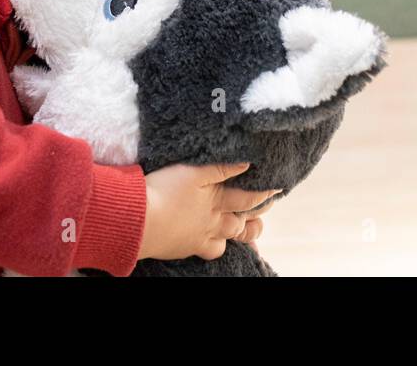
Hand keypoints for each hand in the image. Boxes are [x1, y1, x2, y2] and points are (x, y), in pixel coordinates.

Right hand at [139, 162, 281, 261]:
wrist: (139, 220)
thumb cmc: (163, 191)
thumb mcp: (192, 171)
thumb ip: (220, 168)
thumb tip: (247, 163)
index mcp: (215, 200)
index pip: (247, 198)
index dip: (264, 194)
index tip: (278, 189)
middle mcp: (212, 221)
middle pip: (241, 223)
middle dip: (255, 217)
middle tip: (264, 210)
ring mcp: (200, 237)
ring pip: (228, 239)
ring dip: (240, 234)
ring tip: (248, 229)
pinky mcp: (186, 247)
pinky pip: (210, 251)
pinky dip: (217, 247)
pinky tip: (216, 242)